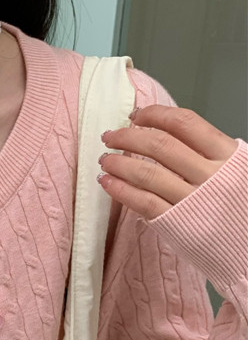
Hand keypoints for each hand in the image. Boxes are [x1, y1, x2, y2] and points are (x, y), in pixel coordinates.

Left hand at [97, 105, 238, 219]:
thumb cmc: (240, 206)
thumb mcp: (237, 170)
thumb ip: (209, 153)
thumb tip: (169, 135)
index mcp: (227, 155)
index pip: (185, 123)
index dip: (155, 115)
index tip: (136, 116)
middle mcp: (209, 174)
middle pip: (160, 145)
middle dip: (129, 137)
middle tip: (110, 137)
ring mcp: (191, 200)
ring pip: (147, 173)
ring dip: (119, 163)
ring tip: (105, 160)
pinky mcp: (176, 224)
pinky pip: (143, 202)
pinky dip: (121, 190)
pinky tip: (108, 183)